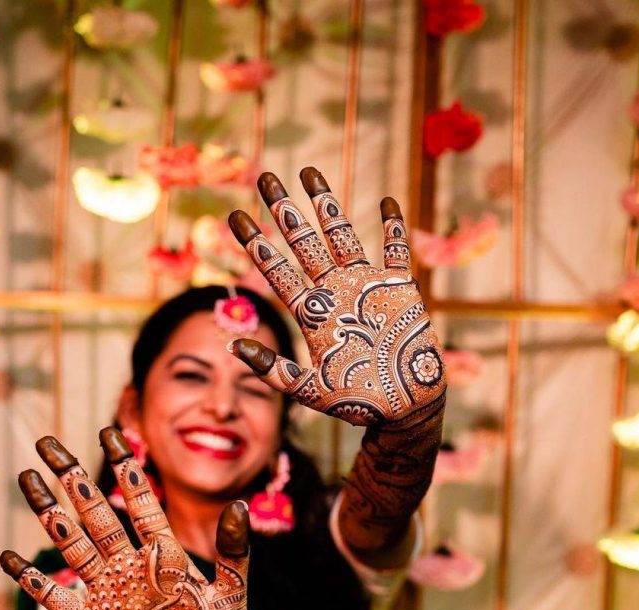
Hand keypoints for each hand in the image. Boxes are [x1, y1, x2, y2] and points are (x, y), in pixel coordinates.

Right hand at [0, 428, 248, 609]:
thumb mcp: (233, 597)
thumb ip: (235, 553)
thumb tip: (240, 505)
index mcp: (165, 556)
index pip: (141, 501)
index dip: (126, 467)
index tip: (110, 432)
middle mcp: (131, 567)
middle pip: (96, 513)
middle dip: (72, 477)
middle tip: (47, 442)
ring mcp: (108, 593)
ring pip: (72, 543)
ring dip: (49, 512)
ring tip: (26, 478)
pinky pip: (55, 596)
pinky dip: (33, 579)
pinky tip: (9, 558)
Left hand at [228, 167, 445, 427]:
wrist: (404, 408)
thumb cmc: (358, 403)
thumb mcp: (311, 392)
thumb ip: (274, 372)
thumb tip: (234, 348)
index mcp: (313, 314)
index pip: (277, 272)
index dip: (256, 244)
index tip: (235, 216)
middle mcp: (335, 293)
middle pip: (304, 243)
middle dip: (284, 210)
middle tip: (265, 177)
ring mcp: (366, 288)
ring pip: (342, 236)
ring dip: (327, 205)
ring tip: (309, 172)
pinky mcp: (400, 290)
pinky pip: (397, 252)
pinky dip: (394, 229)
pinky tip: (388, 203)